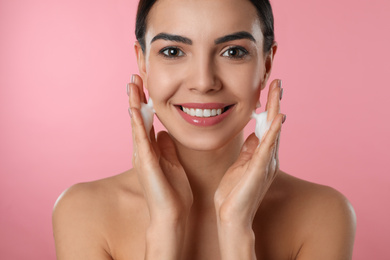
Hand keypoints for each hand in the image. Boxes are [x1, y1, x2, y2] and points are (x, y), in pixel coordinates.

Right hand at [128, 75, 192, 258]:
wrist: (172, 215)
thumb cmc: (173, 192)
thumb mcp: (173, 162)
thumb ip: (167, 148)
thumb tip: (164, 133)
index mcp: (151, 150)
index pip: (146, 120)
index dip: (145, 102)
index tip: (145, 83)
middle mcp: (143, 150)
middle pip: (138, 118)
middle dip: (136, 97)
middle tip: (134, 76)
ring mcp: (142, 156)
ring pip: (136, 124)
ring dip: (134, 104)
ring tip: (132, 85)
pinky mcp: (146, 163)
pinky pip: (141, 140)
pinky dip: (137, 124)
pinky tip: (135, 109)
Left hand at [214, 79, 283, 258]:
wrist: (231, 216)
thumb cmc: (234, 193)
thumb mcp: (240, 165)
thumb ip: (249, 150)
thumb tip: (254, 134)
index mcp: (261, 155)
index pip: (267, 126)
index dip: (269, 107)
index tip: (269, 89)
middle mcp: (268, 157)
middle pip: (274, 124)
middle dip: (275, 102)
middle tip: (277, 82)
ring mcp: (265, 163)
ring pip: (273, 131)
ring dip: (275, 109)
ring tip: (277, 90)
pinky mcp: (259, 169)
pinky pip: (267, 147)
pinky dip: (273, 132)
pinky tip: (278, 117)